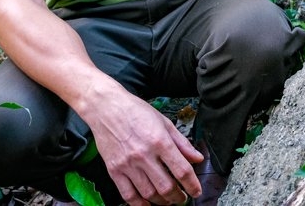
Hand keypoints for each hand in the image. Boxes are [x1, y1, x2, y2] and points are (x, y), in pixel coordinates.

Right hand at [83, 89, 203, 205]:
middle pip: (166, 186)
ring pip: (149, 194)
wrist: (106, 108)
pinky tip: (148, 204)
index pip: (182, 170)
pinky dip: (140, 204)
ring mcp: (128, 164)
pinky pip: (128, 195)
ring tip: (168, 201)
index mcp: (160, 141)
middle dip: (178, 197)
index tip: (196, 191)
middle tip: (183, 198)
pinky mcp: (114, 170)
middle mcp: (144, 155)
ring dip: (162, 202)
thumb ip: (182, 142)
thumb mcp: (164, 122)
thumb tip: (197, 158)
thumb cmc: (135, 111)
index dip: (192, 184)